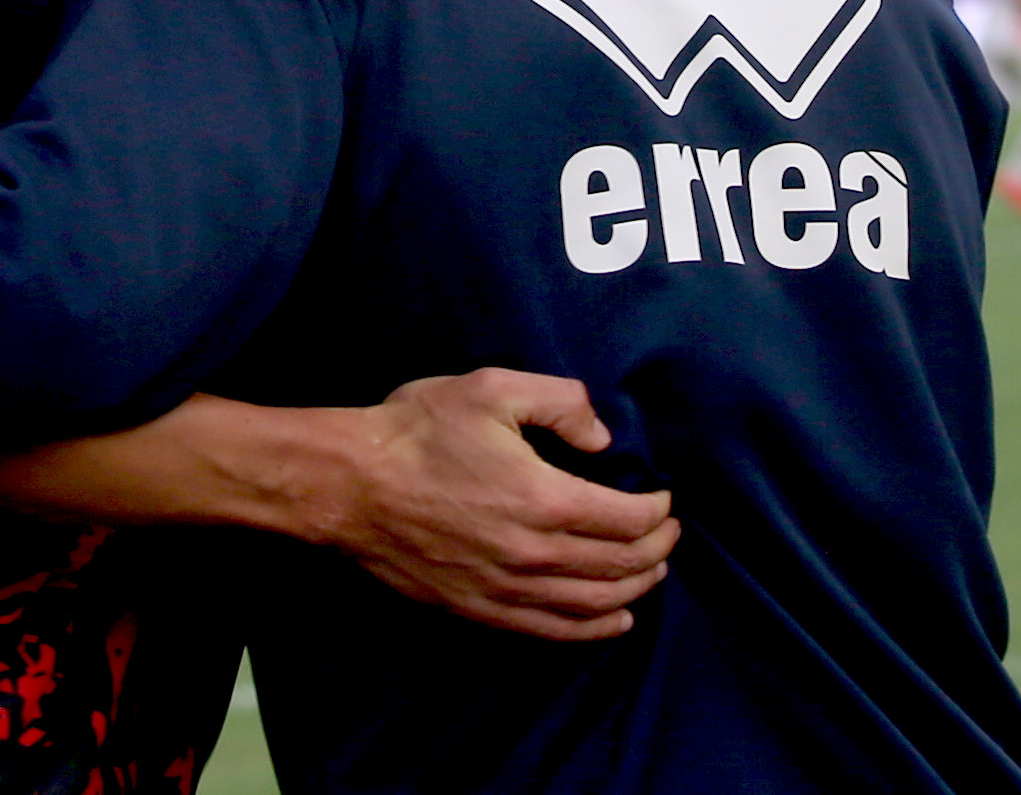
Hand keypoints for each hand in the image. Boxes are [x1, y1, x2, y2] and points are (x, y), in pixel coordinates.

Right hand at [322, 369, 677, 642]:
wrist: (351, 485)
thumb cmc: (418, 432)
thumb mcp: (492, 388)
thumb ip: (560, 402)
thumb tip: (601, 438)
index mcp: (544, 498)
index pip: (627, 519)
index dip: (657, 512)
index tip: (665, 500)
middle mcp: (534, 554)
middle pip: (620, 565)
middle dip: (656, 550)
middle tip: (669, 534)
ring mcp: (507, 589)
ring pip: (594, 604)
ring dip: (634, 589)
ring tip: (652, 572)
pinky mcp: (481, 610)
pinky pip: (553, 631)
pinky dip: (594, 629)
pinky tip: (615, 621)